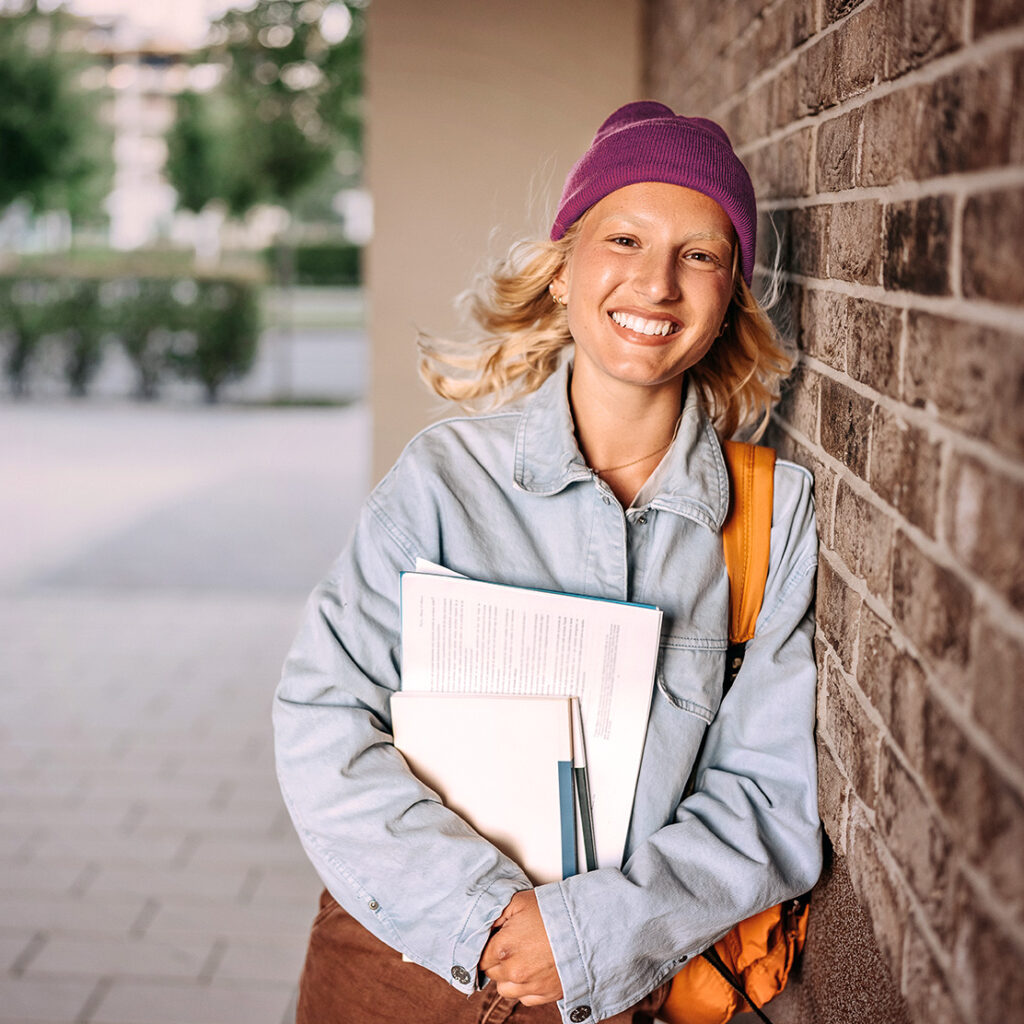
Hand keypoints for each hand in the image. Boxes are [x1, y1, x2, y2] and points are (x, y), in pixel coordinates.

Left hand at [479, 890, 562, 1005]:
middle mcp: (513, 972)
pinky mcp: (546, 995)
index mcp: (502, 949)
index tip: (495, 940)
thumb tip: (486, 926)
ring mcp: (529, 986)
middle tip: (513, 944)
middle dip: (498, 960)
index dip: (486, 947)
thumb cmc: (555, 912)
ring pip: (505, 989)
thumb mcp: (520, 901)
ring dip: (509, 976)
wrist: (587, 929)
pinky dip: (526, 987)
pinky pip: (525, 998)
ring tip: (524, 958)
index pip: (479, 957)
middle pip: (491, 973)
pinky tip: (535, 969)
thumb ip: (496, 915)